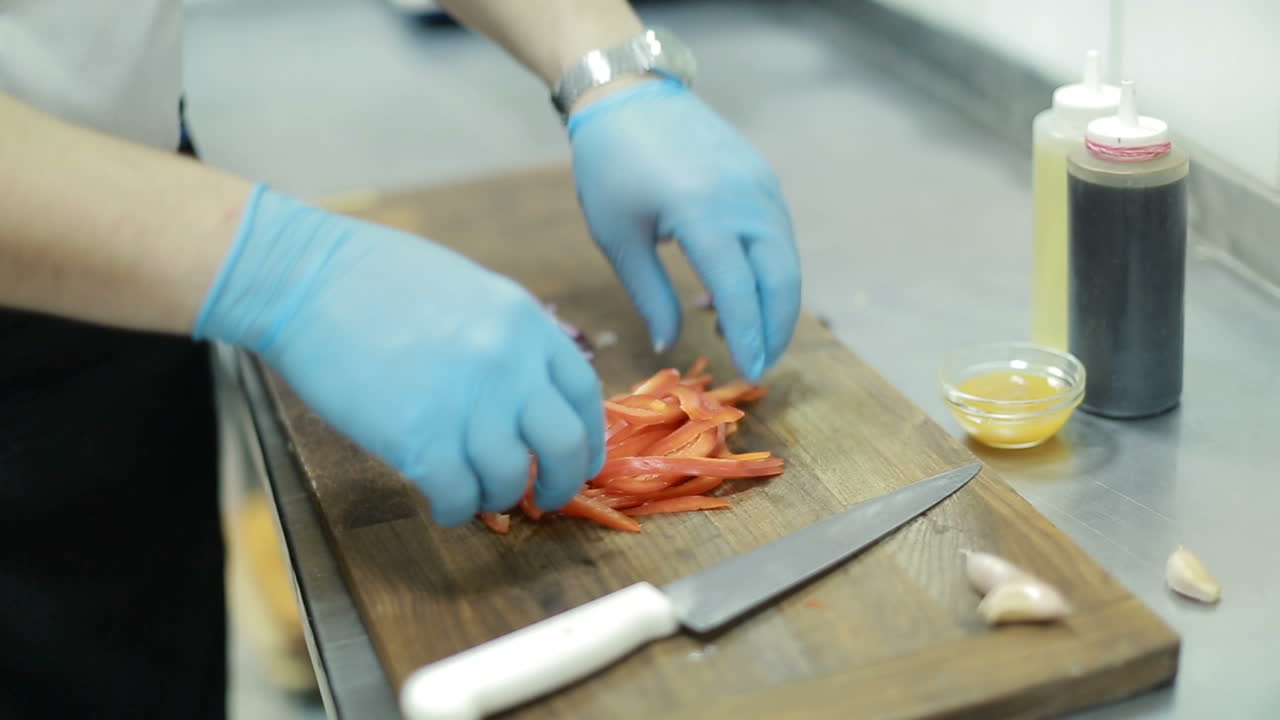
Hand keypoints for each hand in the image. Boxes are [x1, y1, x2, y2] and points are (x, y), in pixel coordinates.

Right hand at [196, 185, 604, 524]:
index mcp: (526, 323)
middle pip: (564, 446)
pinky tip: (444, 503)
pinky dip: (456, 510)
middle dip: (561, 482)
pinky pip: (460, 498)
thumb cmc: (377, 277)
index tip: (576, 458)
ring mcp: (467, 404)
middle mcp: (509, 365)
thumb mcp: (471, 292)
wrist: (305, 279)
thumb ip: (510, 342)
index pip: (583, 393)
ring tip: (476, 491)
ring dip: (498, 496)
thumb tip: (531, 396)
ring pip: (510, 480)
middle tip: (544, 496)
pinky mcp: (419, 440)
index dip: (586, 437)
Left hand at [568, 76, 800, 380]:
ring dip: (776, 302)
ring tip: (749, 335)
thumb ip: (649, 296)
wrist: (630, 95)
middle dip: (776, 328)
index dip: (748, 337)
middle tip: (760, 365)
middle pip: (781, 278)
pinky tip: (742, 293)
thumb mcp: (618, 238)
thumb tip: (667, 346)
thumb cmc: (611, 167)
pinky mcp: (763, 177)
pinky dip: (771, 270)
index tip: (751, 374)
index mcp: (702, 213)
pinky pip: (778, 234)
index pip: (739, 291)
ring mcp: (760, 184)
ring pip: (786, 258)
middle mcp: (744, 198)